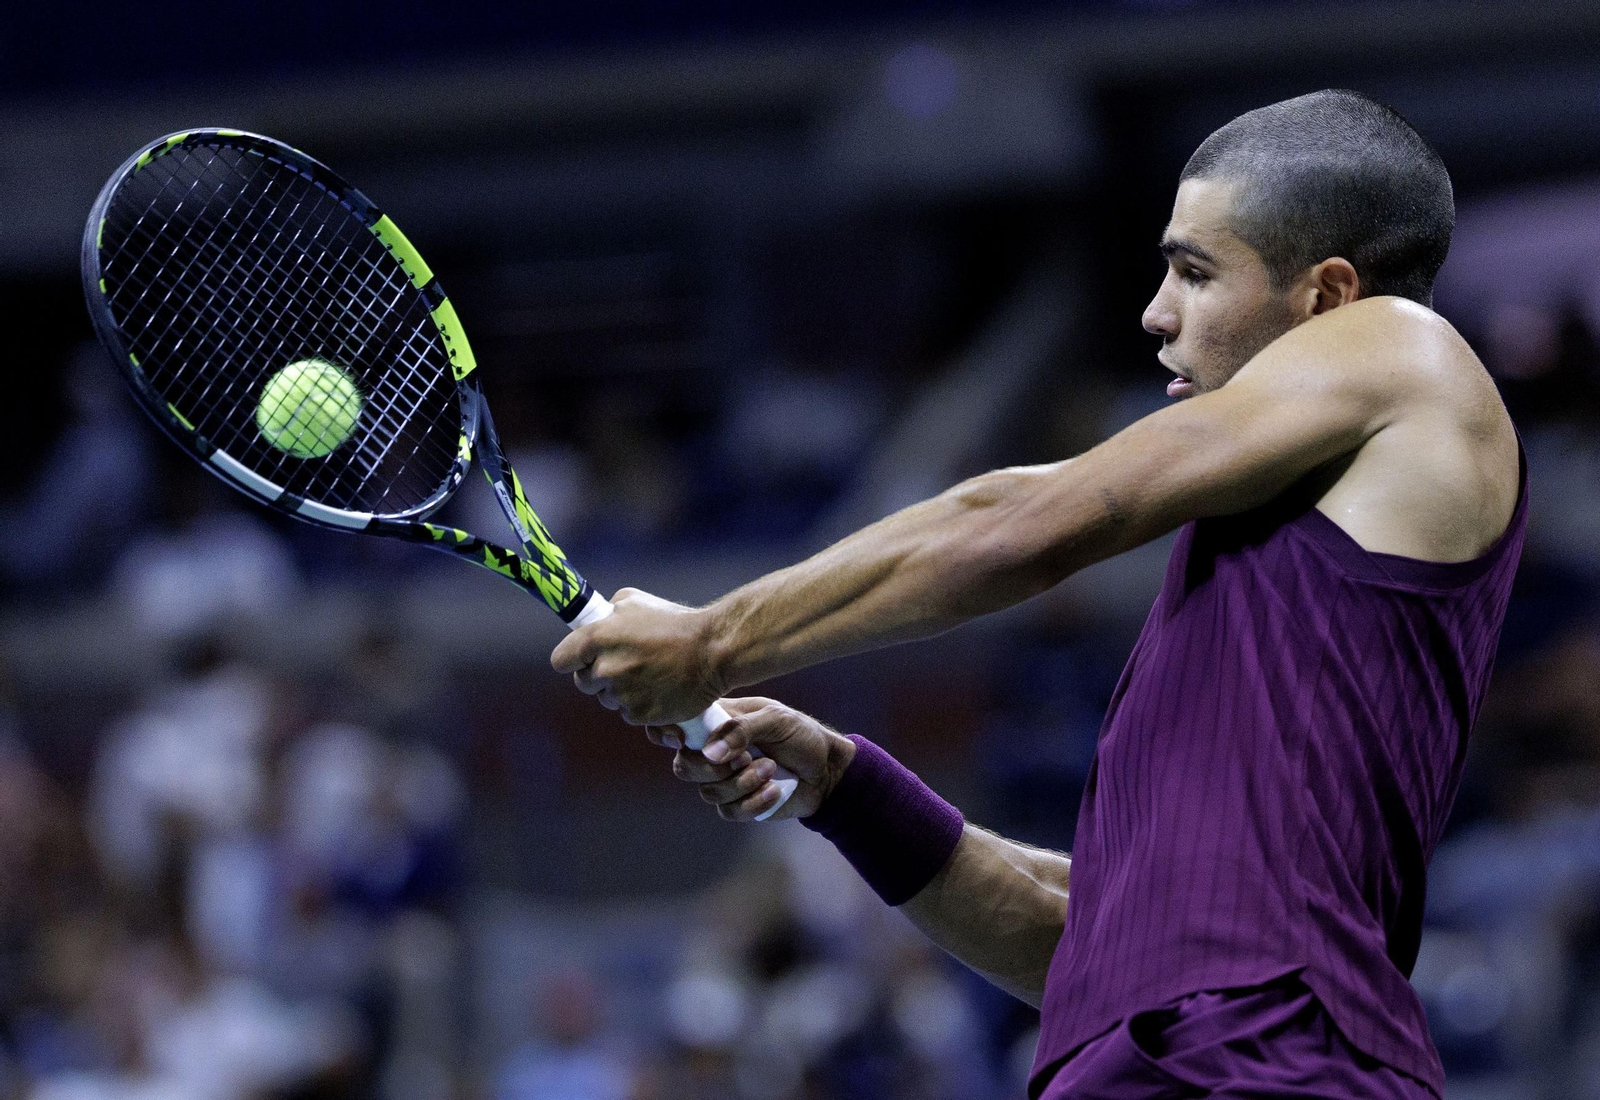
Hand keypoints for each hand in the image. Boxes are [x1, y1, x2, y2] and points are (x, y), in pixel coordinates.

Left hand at [550, 588, 724, 724]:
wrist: (714, 650)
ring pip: (608, 699)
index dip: (572, 659)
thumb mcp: (634, 602)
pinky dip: (640, 705)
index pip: (561, 660)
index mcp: (598, 637)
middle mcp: (606, 668)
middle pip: (584, 683)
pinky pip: (629, 714)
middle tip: (624, 664)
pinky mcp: (640, 715)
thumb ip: (606, 615)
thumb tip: (594, 623)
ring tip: (649, 674)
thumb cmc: (675, 622)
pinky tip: (658, 688)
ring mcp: (623, 694)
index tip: (583, 658)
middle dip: (599, 676)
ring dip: (621, 691)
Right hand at [647, 697, 855, 821]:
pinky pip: (730, 811)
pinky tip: (774, 790)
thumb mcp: (776, 720)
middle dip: (712, 767)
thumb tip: (710, 752)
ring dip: (742, 782)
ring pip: (707, 792)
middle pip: (684, 766)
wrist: (826, 769)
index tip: (681, 740)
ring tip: (770, 769)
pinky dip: (754, 801)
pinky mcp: (738, 805)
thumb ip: (742, 730)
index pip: (674, 726)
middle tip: (745, 757)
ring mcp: (724, 781)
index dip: (666, 733)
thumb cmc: (800, 735)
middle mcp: (713, 751)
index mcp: (715, 722)